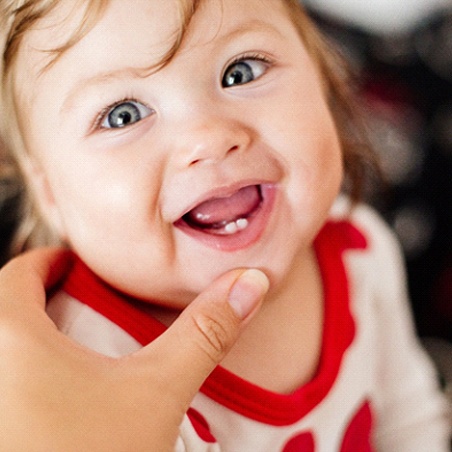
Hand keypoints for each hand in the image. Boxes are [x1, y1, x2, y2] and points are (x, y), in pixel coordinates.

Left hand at [0, 248, 268, 450]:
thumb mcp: (156, 392)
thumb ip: (203, 333)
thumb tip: (249, 283)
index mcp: (9, 337)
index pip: (22, 271)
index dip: (54, 262)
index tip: (80, 267)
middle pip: (9, 309)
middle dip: (49, 301)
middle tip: (87, 306)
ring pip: (7, 349)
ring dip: (38, 342)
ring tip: (81, 352)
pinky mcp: (1, 425)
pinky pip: (9, 384)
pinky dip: (29, 378)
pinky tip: (65, 402)